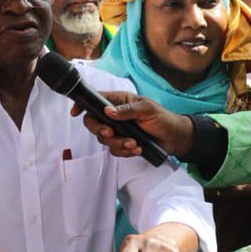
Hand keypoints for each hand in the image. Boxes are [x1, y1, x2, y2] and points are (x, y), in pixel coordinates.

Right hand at [72, 91, 195, 158]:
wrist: (174, 138)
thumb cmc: (163, 118)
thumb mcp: (147, 109)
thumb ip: (127, 110)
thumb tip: (108, 111)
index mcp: (119, 101)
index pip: (95, 100)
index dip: (82, 105)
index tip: (76, 112)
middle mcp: (115, 115)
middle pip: (93, 122)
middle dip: (100, 130)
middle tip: (111, 133)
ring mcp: (118, 130)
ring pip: (104, 139)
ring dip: (118, 144)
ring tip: (134, 144)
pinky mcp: (123, 143)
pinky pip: (114, 150)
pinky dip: (125, 152)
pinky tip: (138, 148)